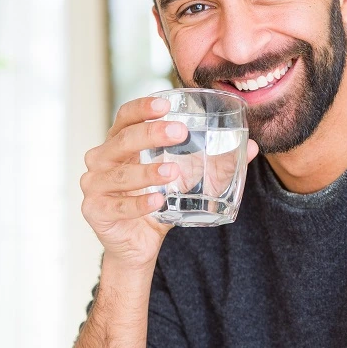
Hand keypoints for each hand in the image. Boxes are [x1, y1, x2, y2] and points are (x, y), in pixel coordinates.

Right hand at [81, 95, 260, 268]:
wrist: (137, 244)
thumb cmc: (157, 202)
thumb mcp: (185, 179)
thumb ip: (214, 162)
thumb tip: (252, 147)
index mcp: (119, 143)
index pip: (125, 116)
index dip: (143, 108)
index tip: (166, 103)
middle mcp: (101, 159)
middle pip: (122, 140)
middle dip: (150, 134)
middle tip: (179, 133)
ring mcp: (94, 185)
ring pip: (121, 175)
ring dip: (147, 173)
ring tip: (173, 173)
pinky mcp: (95, 210)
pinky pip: (118, 206)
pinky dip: (139, 204)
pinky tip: (158, 201)